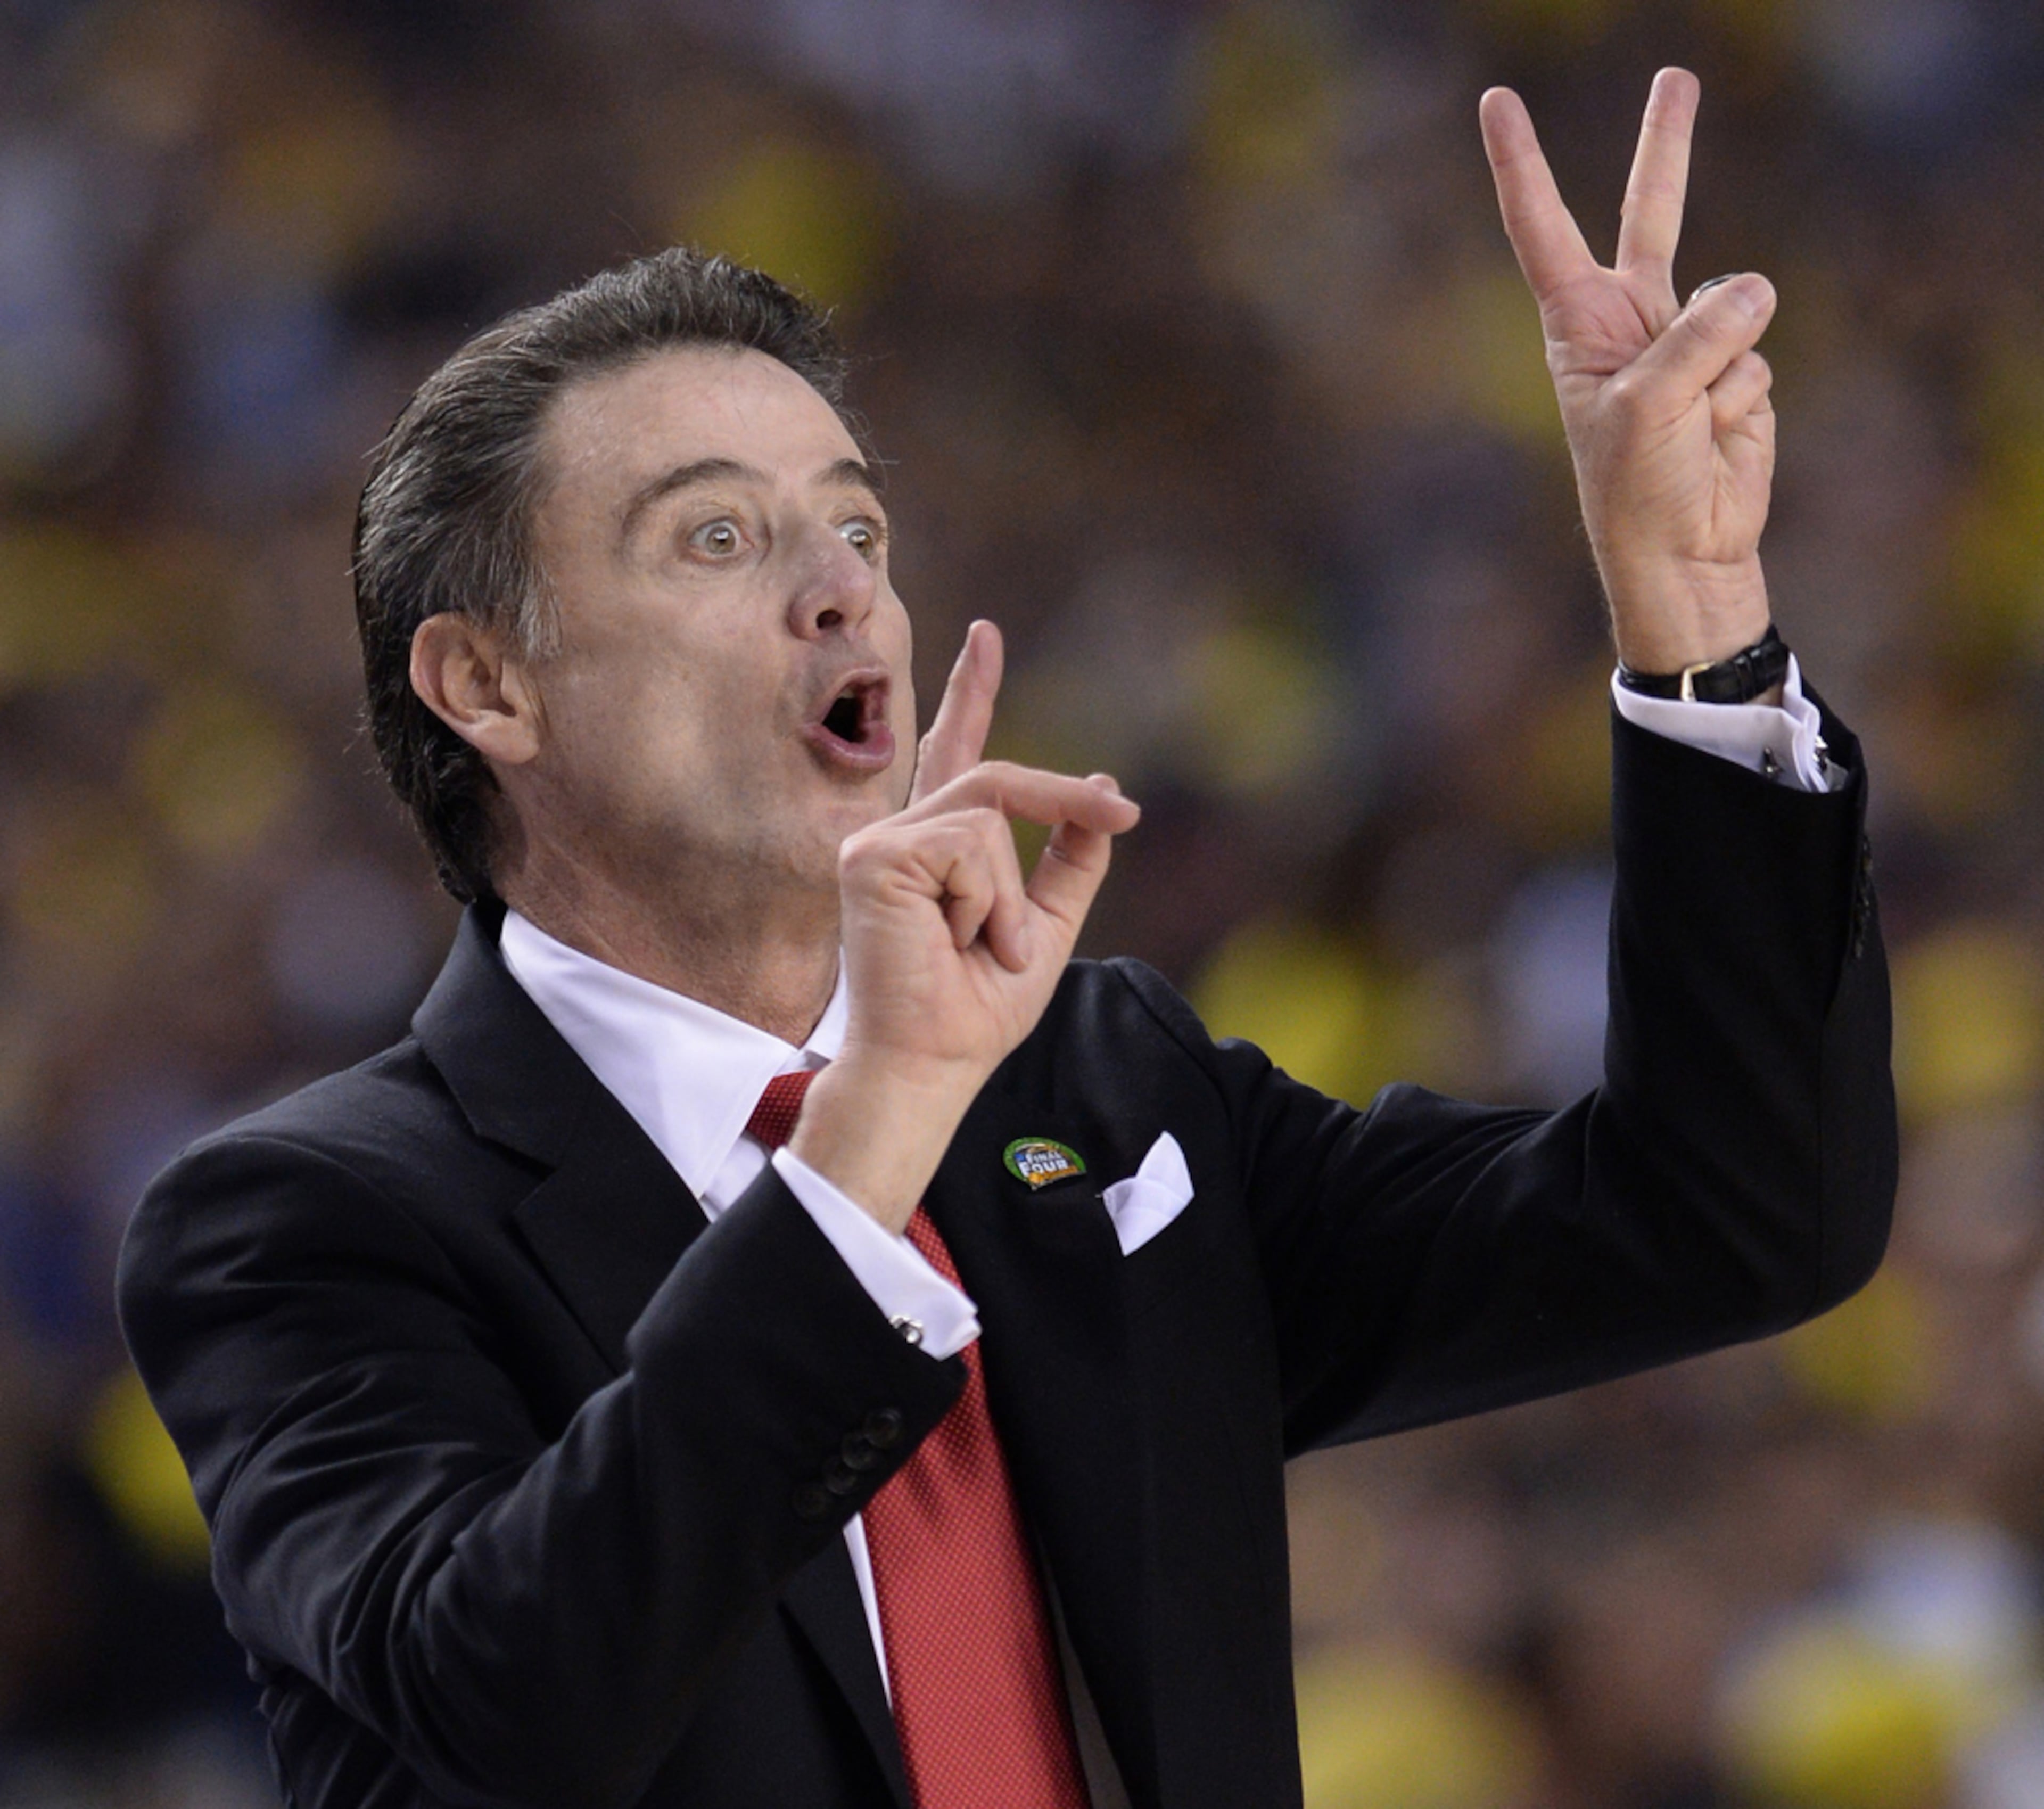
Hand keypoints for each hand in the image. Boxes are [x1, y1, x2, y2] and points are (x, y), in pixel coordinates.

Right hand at [791, 622, 1139, 1229]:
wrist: (936, 1060)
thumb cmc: (977, 1008)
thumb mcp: (1048, 924)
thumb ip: (1071, 858)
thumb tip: (1105, 790)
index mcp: (937, 850)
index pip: (958, 756)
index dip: (972, 693)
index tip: (986, 635)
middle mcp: (902, 835)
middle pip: (996, 780)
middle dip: (1065, 801)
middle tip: (1125, 817)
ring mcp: (881, 842)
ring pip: (990, 820)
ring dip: (1010, 898)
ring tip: (987, 946)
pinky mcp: (873, 856)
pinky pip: (969, 845)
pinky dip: (986, 900)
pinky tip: (955, 936)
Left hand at [1480, 68, 1776, 675]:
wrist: (1683, 553)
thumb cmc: (1637, 488)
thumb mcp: (1649, 405)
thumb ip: (1699, 336)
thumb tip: (1753, 288)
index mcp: (1579, 322)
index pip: (1543, 226)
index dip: (1522, 164)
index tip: (1497, 101)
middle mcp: (1632, 320)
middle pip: (1650, 213)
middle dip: (1665, 145)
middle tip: (1676, 74)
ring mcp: (1690, 342)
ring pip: (1731, 305)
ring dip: (1721, 367)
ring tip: (1693, 425)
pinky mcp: (1738, 371)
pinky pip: (1757, 358)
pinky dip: (1744, 400)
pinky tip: (1719, 438)